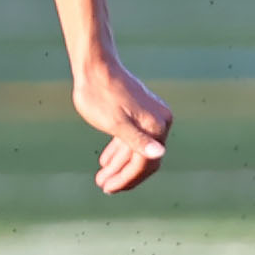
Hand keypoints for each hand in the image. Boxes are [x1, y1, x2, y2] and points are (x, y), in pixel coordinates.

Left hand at [72, 56, 171, 194]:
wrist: (94, 65)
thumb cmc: (100, 94)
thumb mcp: (115, 122)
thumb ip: (136, 140)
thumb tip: (159, 153)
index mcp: (156, 126)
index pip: (145, 162)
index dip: (127, 178)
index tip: (108, 188)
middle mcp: (159, 121)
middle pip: (143, 158)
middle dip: (123, 174)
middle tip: (103, 186)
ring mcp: (150, 116)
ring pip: (135, 148)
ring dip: (119, 165)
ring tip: (101, 178)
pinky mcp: (139, 111)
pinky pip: (132, 137)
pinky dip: (119, 150)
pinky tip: (106, 161)